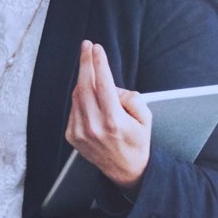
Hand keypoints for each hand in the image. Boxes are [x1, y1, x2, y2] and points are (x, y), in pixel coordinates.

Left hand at [65, 39, 151, 188]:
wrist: (125, 170)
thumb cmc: (137, 143)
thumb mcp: (145, 119)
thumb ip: (132, 98)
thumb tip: (113, 86)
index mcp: (113, 121)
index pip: (103, 83)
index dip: (98, 63)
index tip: (96, 48)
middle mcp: (94, 126)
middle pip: (84, 85)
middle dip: (85, 62)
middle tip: (86, 47)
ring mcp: (80, 132)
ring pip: (77, 95)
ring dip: (83, 80)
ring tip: (92, 72)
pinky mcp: (72, 136)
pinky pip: (74, 108)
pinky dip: (81, 98)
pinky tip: (90, 97)